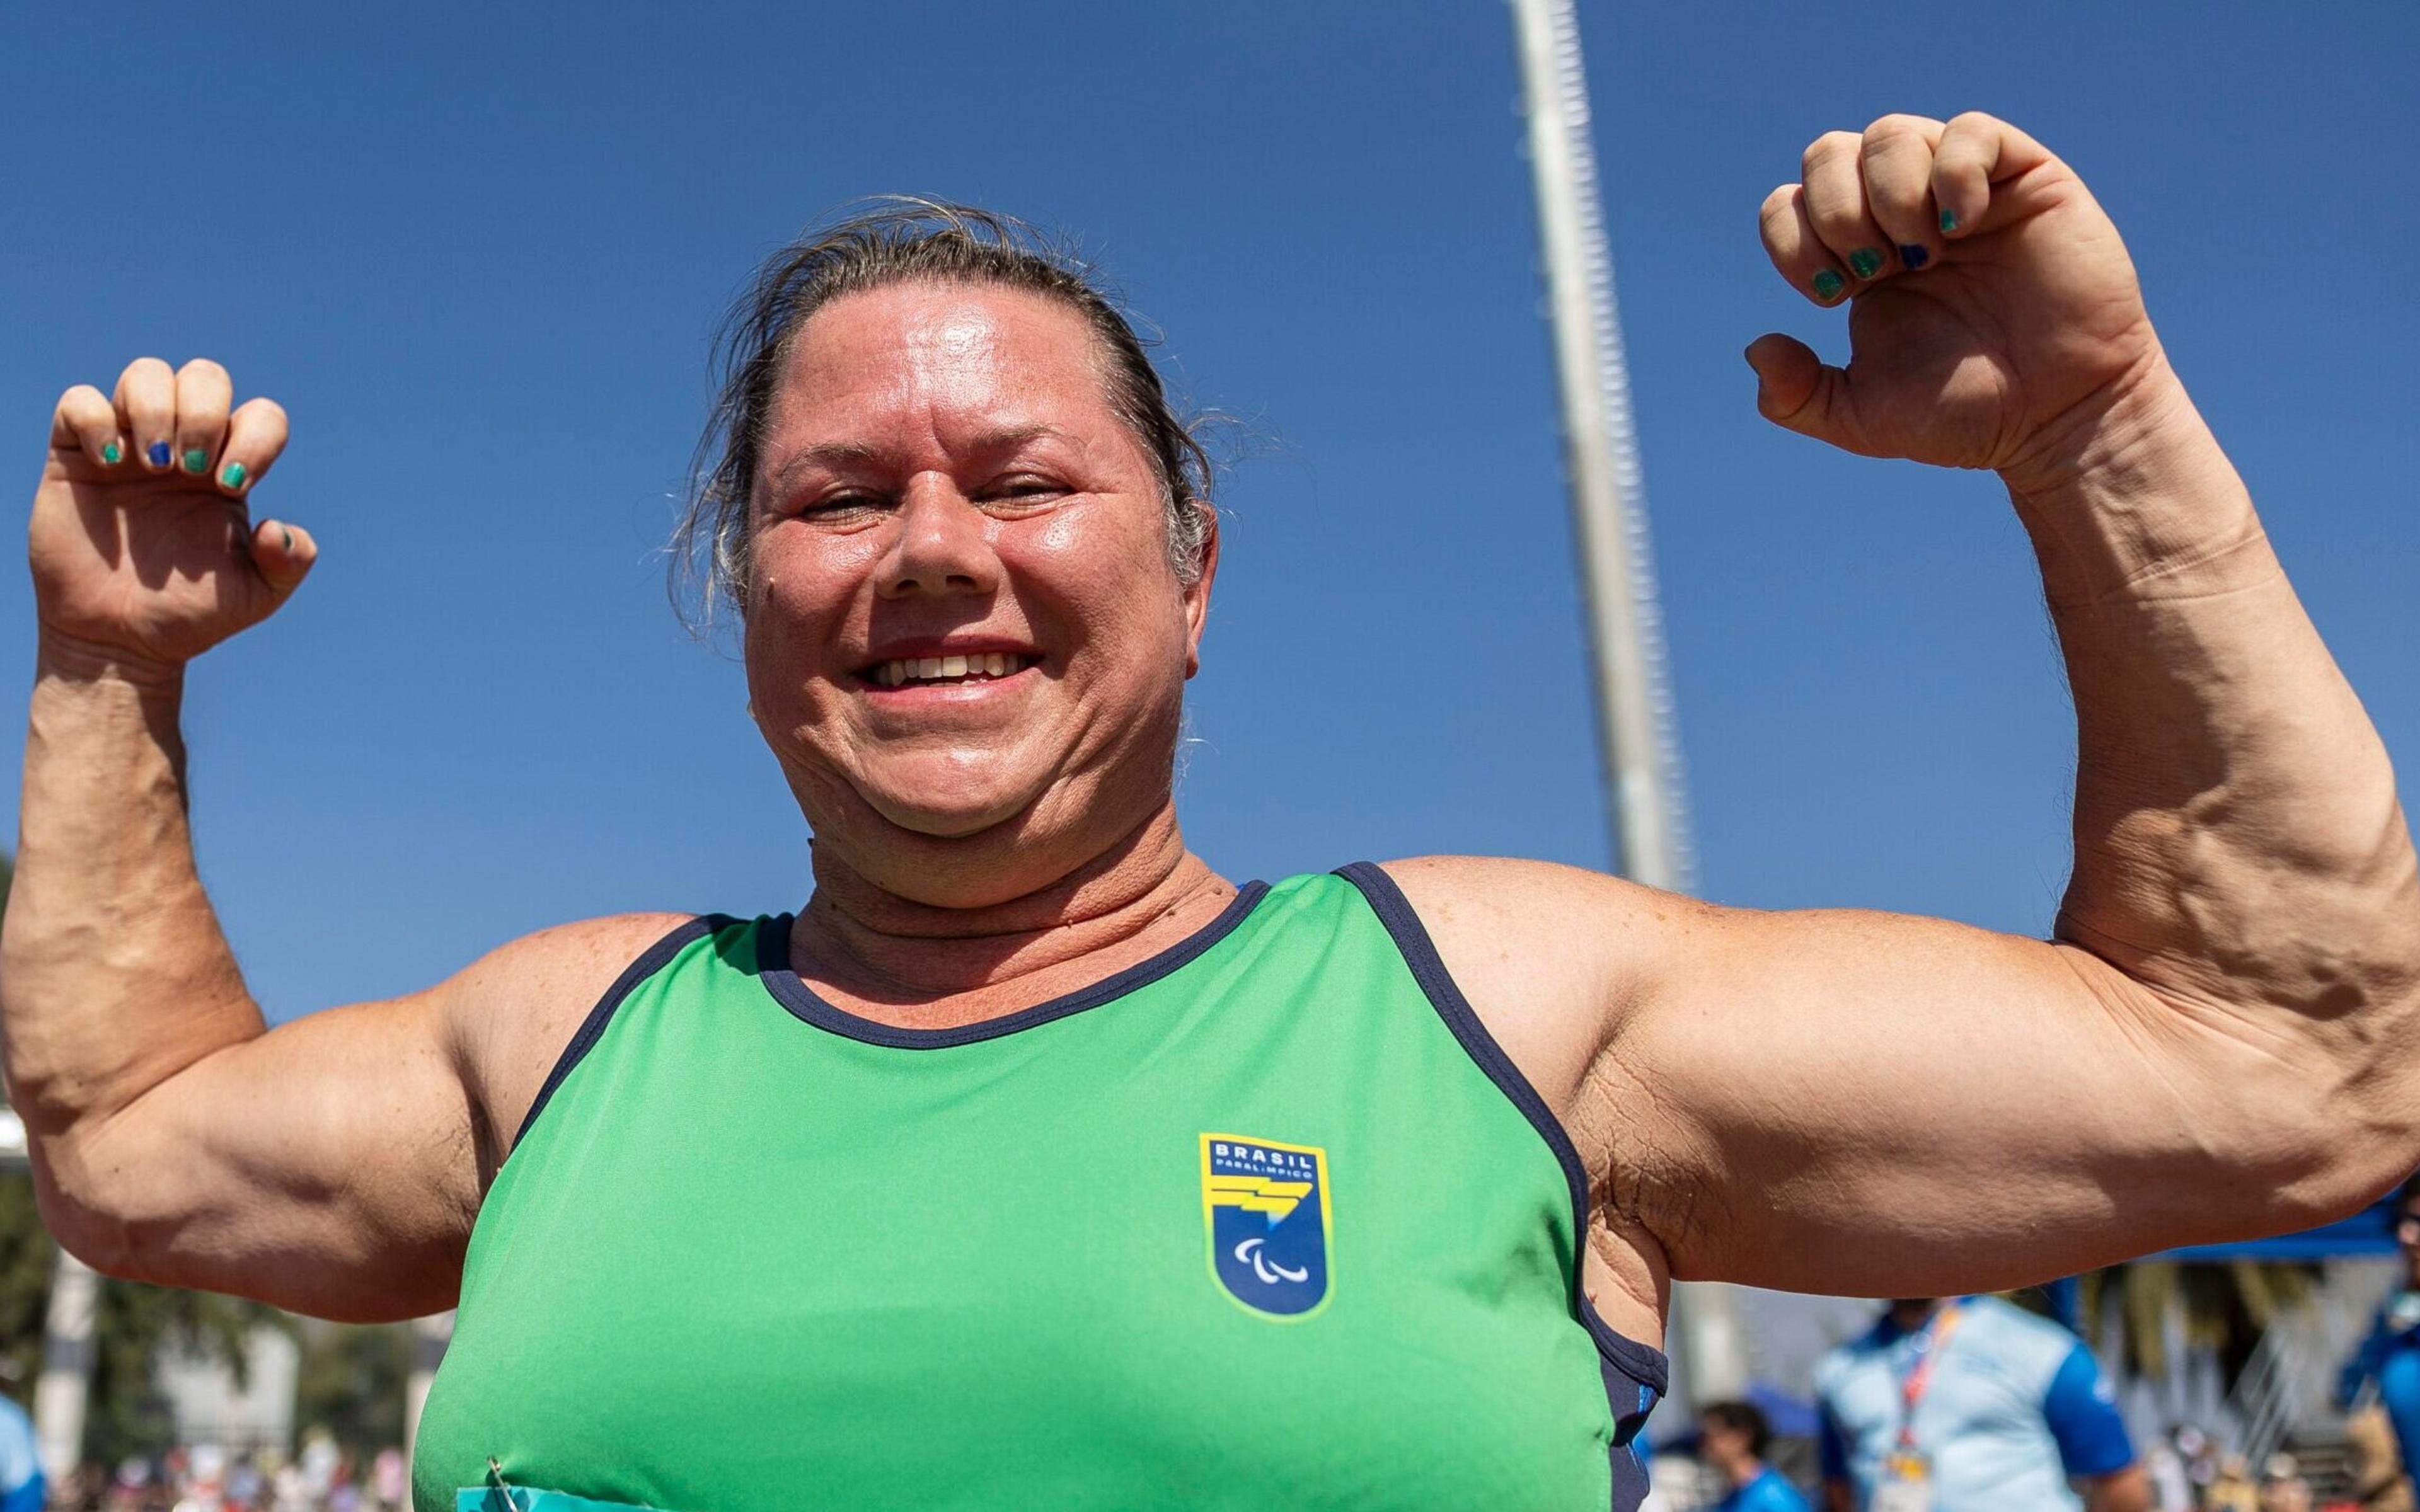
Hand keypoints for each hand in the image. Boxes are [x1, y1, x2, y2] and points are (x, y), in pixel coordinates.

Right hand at [31, 358, 315, 672]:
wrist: (120, 639)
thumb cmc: (189, 613)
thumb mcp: (253, 595)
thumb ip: (286, 562)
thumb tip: (281, 530)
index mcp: (230, 469)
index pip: (260, 416)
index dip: (256, 436)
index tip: (232, 485)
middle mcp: (185, 446)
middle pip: (204, 376)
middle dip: (203, 411)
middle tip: (192, 469)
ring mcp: (130, 446)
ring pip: (146, 374)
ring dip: (155, 408)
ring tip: (153, 464)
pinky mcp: (76, 457)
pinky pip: (80, 401)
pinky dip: (96, 418)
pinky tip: (110, 463)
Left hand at [1748, 112, 2167, 485]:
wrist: (2056, 415)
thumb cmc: (1965, 413)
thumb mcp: (1861, 419)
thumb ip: (1796, 397)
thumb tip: (1755, 351)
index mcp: (1857, 257)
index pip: (1789, 204)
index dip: (1793, 238)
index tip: (1834, 294)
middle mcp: (1902, 214)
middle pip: (1829, 152)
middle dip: (1834, 210)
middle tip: (1872, 269)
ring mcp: (1961, 191)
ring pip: (1891, 133)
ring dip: (1889, 193)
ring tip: (1923, 253)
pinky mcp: (2025, 179)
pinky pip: (1971, 130)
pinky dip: (1953, 170)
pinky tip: (1962, 227)